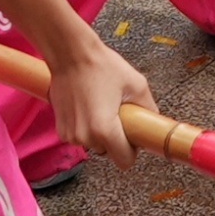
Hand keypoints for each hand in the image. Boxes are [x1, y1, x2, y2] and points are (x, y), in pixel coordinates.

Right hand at [40, 32, 155, 163]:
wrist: (70, 54)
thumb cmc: (101, 65)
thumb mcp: (136, 84)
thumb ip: (148, 108)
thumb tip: (153, 121)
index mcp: (105, 130)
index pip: (124, 161)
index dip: (132, 150)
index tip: (132, 135)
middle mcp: (85, 137)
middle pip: (109, 152)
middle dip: (115, 138)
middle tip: (117, 114)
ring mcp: (70, 135)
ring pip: (94, 144)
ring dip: (100, 133)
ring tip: (101, 106)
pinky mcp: (61, 129)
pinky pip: (81, 136)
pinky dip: (86, 127)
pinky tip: (88, 107)